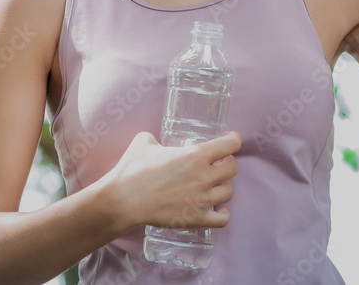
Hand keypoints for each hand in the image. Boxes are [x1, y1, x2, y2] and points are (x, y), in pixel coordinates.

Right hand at [102, 130, 240, 229]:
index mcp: (195, 155)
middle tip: (218, 164)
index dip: (233, 140)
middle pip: (233, 168)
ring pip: (229, 192)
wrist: (125, 199)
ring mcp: (202, 199)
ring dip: (223, 187)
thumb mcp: (144, 142)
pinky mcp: (197, 219)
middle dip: (228, 164)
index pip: (230, 144)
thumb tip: (155, 141)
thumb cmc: (133, 169)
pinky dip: (223, 214)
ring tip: (214, 186)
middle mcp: (204, 176)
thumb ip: (155, 138)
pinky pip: (223, 220)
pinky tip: (218, 209)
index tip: (231, 139)